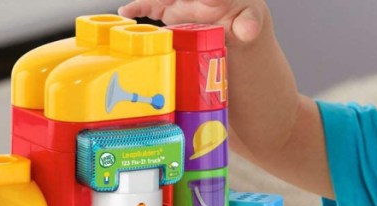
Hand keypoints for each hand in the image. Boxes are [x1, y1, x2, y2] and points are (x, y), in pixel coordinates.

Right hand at [118, 0, 266, 42]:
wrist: (231, 20)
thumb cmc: (242, 16)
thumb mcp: (250, 21)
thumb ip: (249, 26)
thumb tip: (248, 32)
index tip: (207, 1)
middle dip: (172, 0)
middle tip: (168, 3)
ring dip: (151, 2)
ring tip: (133, 8)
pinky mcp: (167, 7)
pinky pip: (150, 5)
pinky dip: (138, 7)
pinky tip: (127, 12)